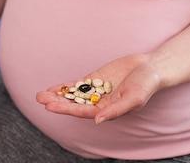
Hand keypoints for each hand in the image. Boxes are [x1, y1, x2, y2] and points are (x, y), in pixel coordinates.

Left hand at [36, 54, 161, 123]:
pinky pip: (77, 85)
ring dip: (57, 96)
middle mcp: (99, 103)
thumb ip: (115, 111)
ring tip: (40, 95)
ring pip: (73, 95)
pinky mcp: (95, 79)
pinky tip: (52, 89)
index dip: (66, 110)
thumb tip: (97, 122)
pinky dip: (65, 87)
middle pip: (74, 104)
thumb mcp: (133, 99)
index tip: (51, 107)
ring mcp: (95, 91)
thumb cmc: (145, 85)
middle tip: (40, 99)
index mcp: (107, 111)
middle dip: (57, 102)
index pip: (82, 112)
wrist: (150, 68)